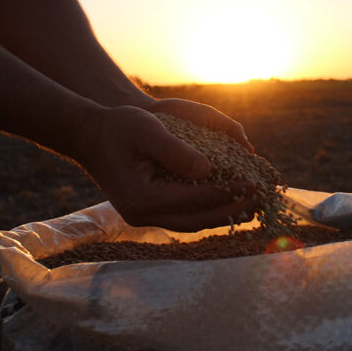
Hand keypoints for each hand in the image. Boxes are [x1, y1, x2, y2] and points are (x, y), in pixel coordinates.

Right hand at [72, 104, 256, 231]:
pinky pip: (184, 217)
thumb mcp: (147, 130)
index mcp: (142, 197)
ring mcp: (143, 217)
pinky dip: (208, 213)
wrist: (90, 136)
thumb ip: (175, 150)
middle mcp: (141, 214)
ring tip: (252, 209)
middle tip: (261, 200)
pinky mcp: (148, 212)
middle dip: (231, 210)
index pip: (194, 199)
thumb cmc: (119, 127)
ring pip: (191, 224)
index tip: (252, 183)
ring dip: (222, 217)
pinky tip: (227, 206)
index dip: (226, 192)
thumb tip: (207, 169)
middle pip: (196, 219)